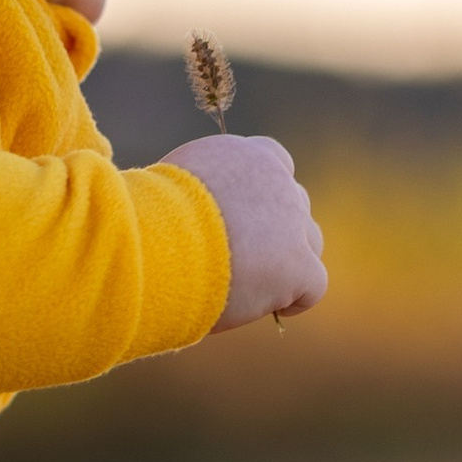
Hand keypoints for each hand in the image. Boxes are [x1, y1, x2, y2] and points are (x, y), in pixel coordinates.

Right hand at [162, 134, 327, 327]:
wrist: (157, 243)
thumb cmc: (147, 225)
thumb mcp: (169, 195)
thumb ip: (194, 199)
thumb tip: (192, 225)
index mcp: (242, 155)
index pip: (273, 162)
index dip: (263, 193)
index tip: (244, 215)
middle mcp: (274, 179)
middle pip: (293, 203)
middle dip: (276, 228)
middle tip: (245, 256)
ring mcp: (291, 222)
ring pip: (309, 241)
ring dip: (290, 261)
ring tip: (257, 284)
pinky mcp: (297, 265)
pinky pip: (314, 285)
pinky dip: (297, 298)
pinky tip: (274, 307)